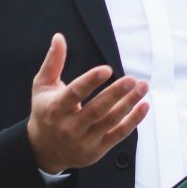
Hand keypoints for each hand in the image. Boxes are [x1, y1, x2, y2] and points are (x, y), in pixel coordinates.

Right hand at [25, 33, 148, 173]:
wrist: (44, 150)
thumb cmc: (45, 111)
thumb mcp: (42, 87)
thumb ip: (53, 62)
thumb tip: (58, 37)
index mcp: (55, 108)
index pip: (74, 93)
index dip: (91, 81)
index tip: (107, 69)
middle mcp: (69, 126)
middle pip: (96, 109)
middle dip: (116, 94)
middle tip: (133, 79)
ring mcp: (84, 139)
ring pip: (110, 121)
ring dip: (129, 104)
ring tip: (143, 87)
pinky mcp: (97, 149)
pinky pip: (118, 135)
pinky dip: (133, 121)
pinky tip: (144, 106)